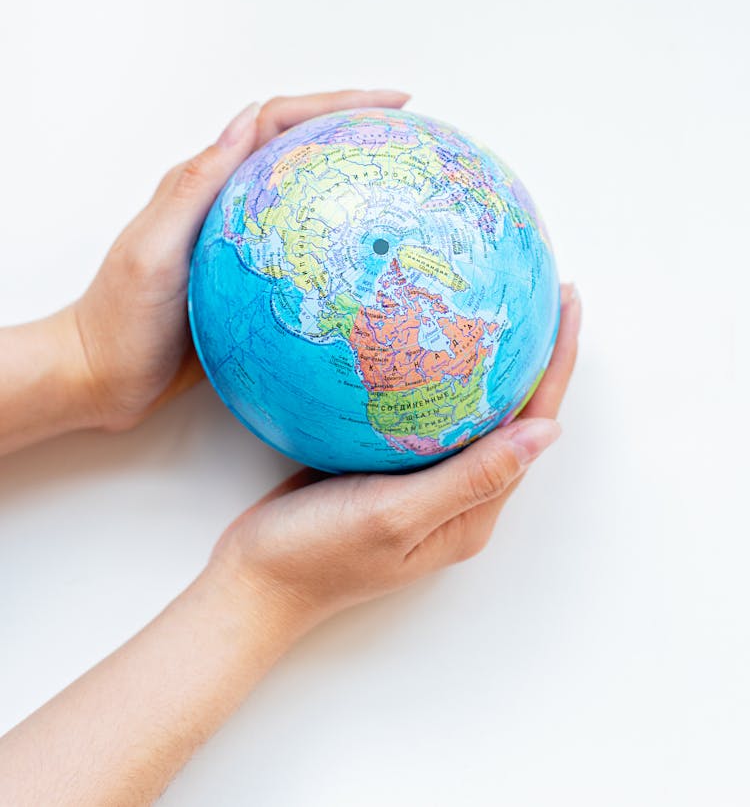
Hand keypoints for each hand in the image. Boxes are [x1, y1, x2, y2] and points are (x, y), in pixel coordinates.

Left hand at [70, 89, 409, 432]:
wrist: (102, 377)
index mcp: (208, 182)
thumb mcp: (154, 249)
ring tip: (404, 182)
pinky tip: (376, 260)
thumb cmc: (122, 315)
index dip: (335, 103)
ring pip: (310, 196)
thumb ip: (197, 185)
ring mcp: (247, 240)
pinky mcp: (255, 280)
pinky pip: (309, 250)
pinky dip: (344, 241)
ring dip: (353, 179)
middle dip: (356, 128)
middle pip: (301, 147)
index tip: (392, 103)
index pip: (279, 121)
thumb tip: (248, 118)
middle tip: (411, 130)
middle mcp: (231, 201)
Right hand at [210, 285, 580, 629]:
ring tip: (497, 299)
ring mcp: (422, 481)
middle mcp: (458, 496)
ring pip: (470, 409)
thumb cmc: (318, 557)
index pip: (533, 427)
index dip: (556, 364)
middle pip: (512, 414)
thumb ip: (471, 477)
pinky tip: (425, 336)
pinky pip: (425, 412)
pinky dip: (436, 372)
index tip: (569, 303)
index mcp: (472, 513)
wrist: (253, 582)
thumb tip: (547, 433)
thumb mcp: (394, 516)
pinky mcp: (386, 468)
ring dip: (488, 358)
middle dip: (534, 353)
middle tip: (544, 288)